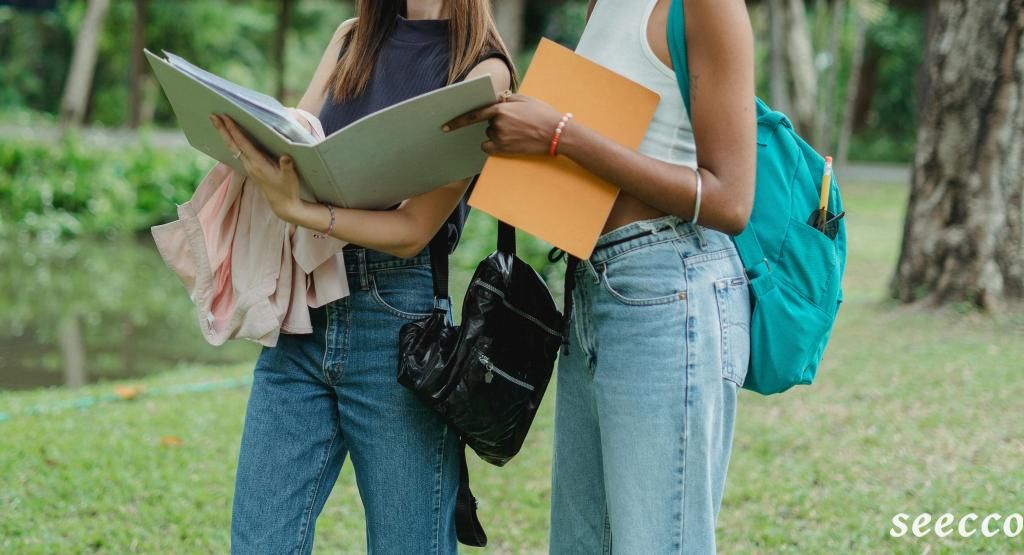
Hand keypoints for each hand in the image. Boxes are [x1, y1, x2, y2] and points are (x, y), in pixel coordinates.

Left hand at [210, 114, 302, 220]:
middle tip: (213, 115)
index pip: (243, 144)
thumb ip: (287, 167)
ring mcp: (249, 167)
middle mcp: (250, 165)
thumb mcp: (291, 179)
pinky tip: (229, 136)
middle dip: (222, 129)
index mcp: (258, 165)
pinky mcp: (251, 168)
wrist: (283, 206)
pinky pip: (237, 152)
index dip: (234, 130)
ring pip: (233, 148)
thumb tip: (285, 156)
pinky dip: (232, 141)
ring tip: (217, 121)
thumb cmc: (288, 191)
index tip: (225, 117)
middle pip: (232, 144)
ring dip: (225, 134)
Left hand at [443, 94, 562, 155]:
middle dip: (495, 122)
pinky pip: (489, 148)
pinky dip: (494, 145)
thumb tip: (492, 100)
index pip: (473, 114)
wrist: (556, 133)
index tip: (445, 126)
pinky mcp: (505, 150)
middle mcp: (498, 123)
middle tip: (515, 123)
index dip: (457, 121)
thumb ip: (505, 99)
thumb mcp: (524, 99)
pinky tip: (508, 142)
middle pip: (486, 124)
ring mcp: (501, 138)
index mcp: (500, 108)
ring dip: (498, 133)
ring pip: (489, 135)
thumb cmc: (541, 114)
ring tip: (518, 132)